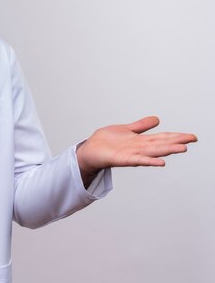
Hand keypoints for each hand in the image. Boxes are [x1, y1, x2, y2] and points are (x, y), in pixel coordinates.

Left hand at [76, 116, 196, 186]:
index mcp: (140, 141)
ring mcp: (131, 154)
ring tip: (182, 149)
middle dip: (176, 142)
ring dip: (167, 151)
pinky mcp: (122, 159)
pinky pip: (137, 160)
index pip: (162, 137)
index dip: (176, 136)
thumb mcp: (126, 129)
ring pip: (152, 152)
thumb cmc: (106, 142)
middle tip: (192, 140)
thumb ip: (141, 126)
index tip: (192, 136)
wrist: (90, 150)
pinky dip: (149, 161)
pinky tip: (160, 163)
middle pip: (161, 144)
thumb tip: (157, 119)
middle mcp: (139, 148)